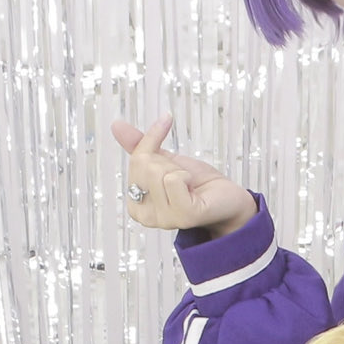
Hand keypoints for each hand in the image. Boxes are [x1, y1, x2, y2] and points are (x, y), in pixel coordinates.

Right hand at [111, 114, 254, 237]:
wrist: (227, 197)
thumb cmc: (198, 183)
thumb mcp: (166, 160)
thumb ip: (140, 145)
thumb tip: (116, 124)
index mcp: (135, 204)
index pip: (136, 160)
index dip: (153, 143)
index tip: (168, 140)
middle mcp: (145, 216)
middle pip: (145, 165)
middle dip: (169, 162)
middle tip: (184, 178)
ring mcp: (163, 219)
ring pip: (160, 172)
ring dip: (180, 171)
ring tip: (189, 186)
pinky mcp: (183, 216)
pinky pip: (174, 180)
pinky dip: (187, 177)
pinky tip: (194, 191)